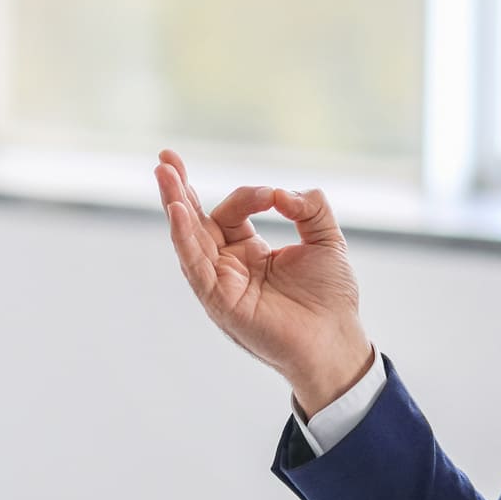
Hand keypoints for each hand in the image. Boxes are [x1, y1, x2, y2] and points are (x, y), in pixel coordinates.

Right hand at [154, 149, 374, 416]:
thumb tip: (283, 193)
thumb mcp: (326, 240)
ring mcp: (221, 284)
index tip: (277, 197)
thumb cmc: (331, 299)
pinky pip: (195, 266)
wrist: (337, 341)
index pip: (232, 212)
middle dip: (179, 188)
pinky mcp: (220, 302)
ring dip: (175, 205)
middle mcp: (228, 267)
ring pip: (189, 240)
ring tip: (164, 173)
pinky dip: (184, 238)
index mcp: (249, 252)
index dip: (251, 196)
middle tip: (165, 158)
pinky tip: (177, 211)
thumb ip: (310, 207)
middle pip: (195, 222)